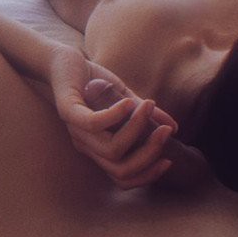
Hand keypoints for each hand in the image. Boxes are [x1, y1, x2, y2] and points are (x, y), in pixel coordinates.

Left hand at [48, 46, 178, 189]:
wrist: (63, 59)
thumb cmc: (93, 80)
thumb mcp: (126, 98)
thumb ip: (146, 115)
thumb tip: (174, 127)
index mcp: (97, 147)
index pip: (121, 177)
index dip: (146, 175)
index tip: (168, 159)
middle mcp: (85, 144)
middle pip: (119, 169)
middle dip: (149, 154)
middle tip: (166, 132)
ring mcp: (75, 130)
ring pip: (111, 149)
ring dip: (137, 129)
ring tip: (149, 107)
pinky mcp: (68, 110)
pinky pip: (93, 123)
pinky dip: (115, 115)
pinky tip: (130, 102)